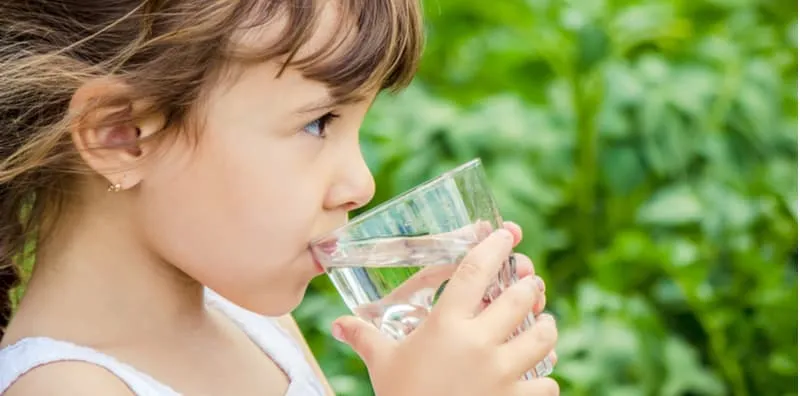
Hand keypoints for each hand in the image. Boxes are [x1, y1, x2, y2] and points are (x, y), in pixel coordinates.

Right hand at [332, 226, 558, 395]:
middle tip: (528, 284)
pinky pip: (546, 383)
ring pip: (543, 335)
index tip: (508, 234)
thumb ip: (364, 338)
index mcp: (446, 325)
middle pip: (520, 297)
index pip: (475, 271)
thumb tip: (340, 324)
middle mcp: (479, 343)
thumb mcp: (382, 364)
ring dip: (546, 326)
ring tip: (542, 324)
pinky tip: (536, 377)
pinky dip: (544, 379)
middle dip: (529, 285)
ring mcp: (502, 373)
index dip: (494, 246)